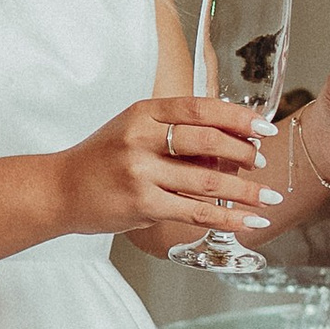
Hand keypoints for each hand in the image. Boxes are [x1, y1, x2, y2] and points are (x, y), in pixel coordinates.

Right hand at [59, 95, 279, 244]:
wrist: (60, 190)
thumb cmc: (104, 159)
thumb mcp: (134, 129)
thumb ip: (175, 131)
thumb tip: (231, 142)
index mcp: (143, 112)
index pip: (200, 107)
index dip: (238, 117)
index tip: (264, 127)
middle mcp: (141, 138)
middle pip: (208, 140)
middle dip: (244, 152)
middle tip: (263, 161)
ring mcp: (140, 172)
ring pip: (207, 179)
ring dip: (245, 190)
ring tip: (269, 195)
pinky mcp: (142, 204)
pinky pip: (195, 211)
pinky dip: (228, 218)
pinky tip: (249, 221)